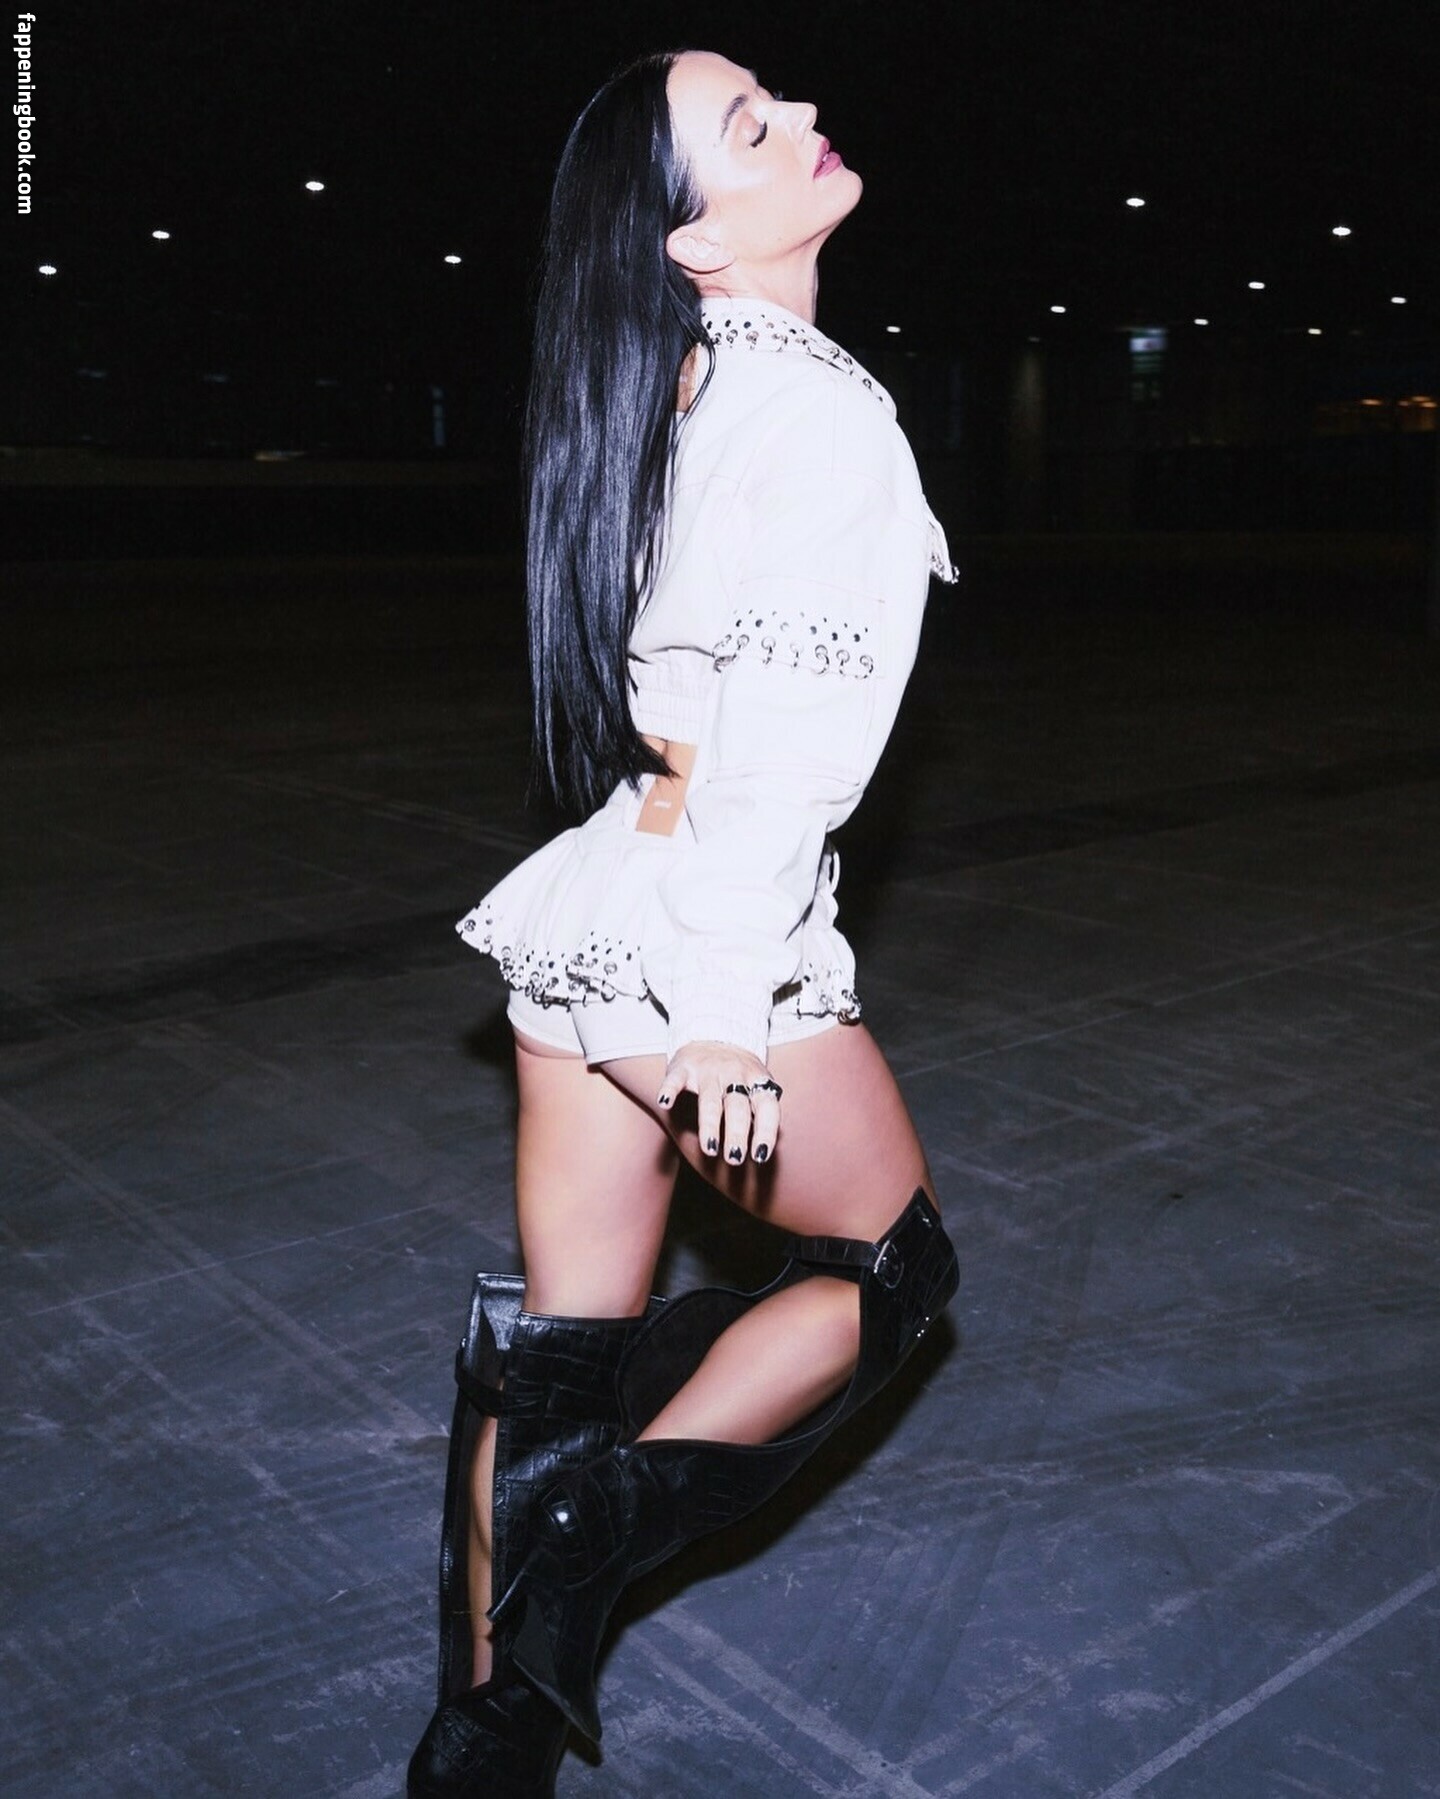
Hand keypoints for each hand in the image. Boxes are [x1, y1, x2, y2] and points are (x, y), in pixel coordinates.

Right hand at [656, 1041, 782, 1166]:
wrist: (716, 1035)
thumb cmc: (740, 1075)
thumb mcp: (758, 1086)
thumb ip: (762, 1113)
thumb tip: (764, 1152)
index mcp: (757, 1081)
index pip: (767, 1107)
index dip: (765, 1132)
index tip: (760, 1155)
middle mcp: (734, 1075)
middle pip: (737, 1107)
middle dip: (736, 1133)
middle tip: (734, 1158)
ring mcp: (708, 1071)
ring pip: (709, 1100)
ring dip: (710, 1125)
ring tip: (710, 1148)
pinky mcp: (683, 1068)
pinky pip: (675, 1080)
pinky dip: (669, 1091)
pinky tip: (665, 1104)